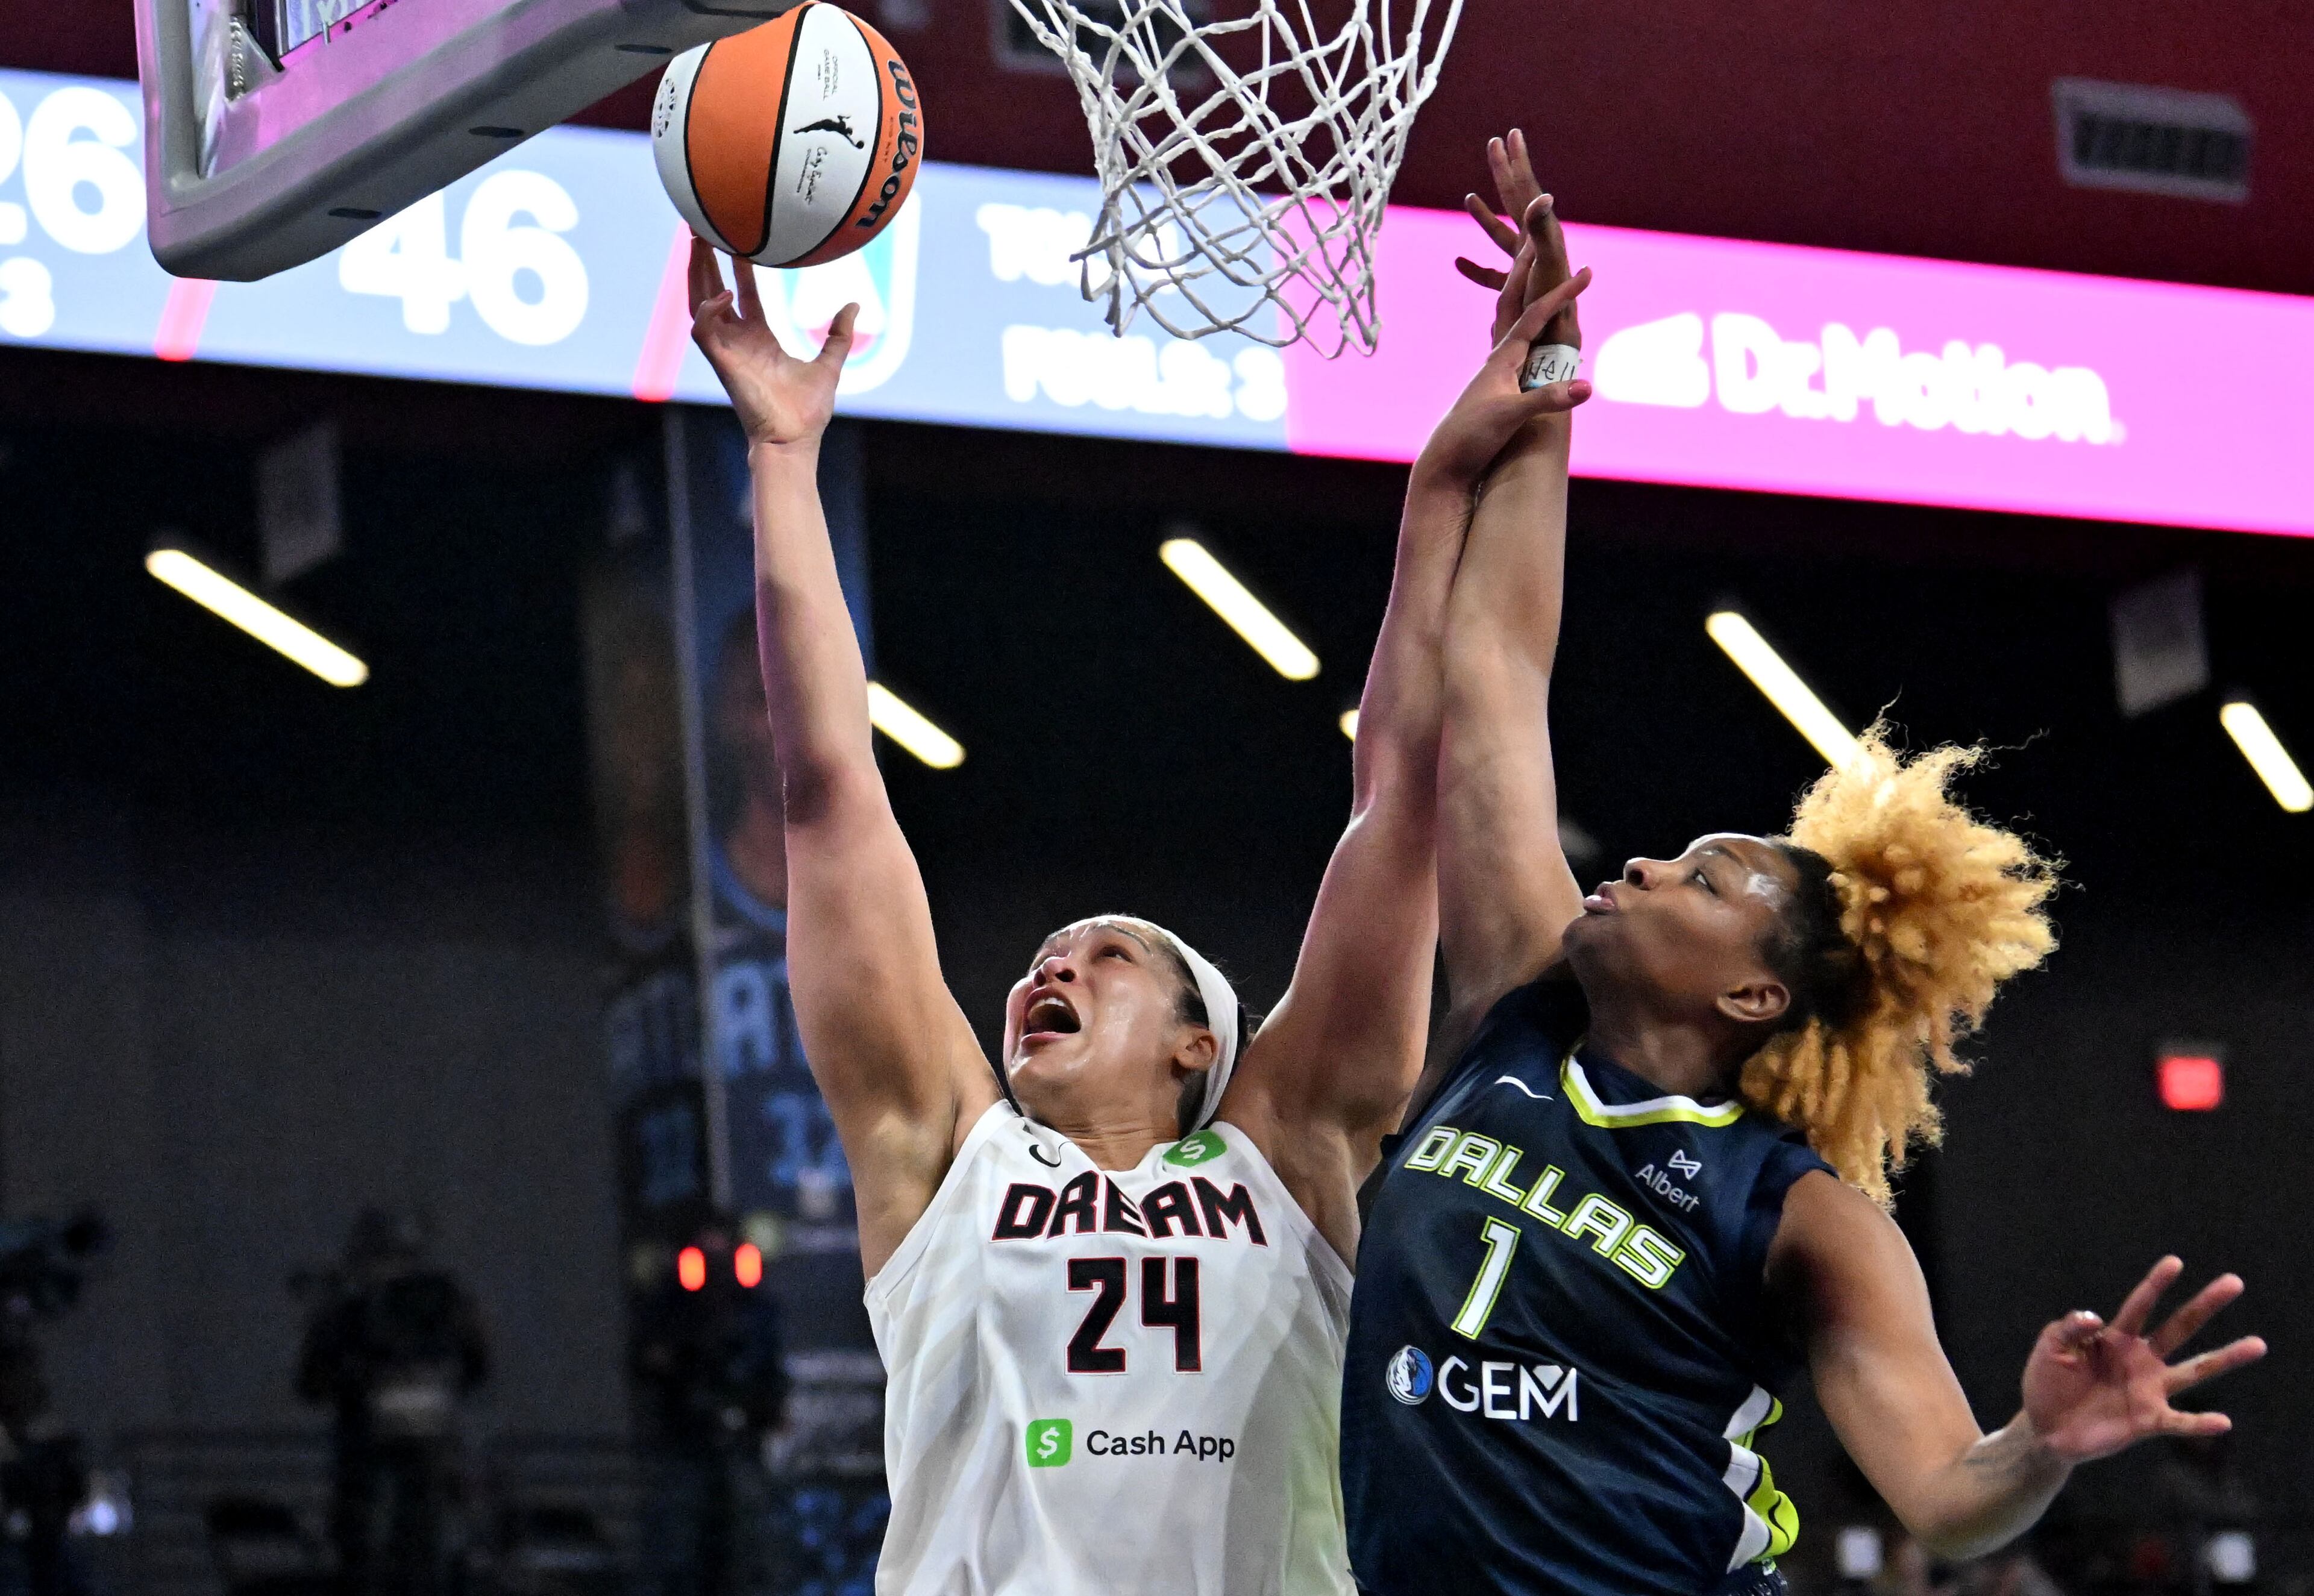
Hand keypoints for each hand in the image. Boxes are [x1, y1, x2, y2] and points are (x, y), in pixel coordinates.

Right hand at [686, 235, 857, 450]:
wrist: (795, 440)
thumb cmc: (807, 412)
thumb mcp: (830, 364)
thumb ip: (839, 335)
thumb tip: (855, 306)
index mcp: (758, 339)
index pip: (742, 293)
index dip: (739, 266)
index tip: (739, 238)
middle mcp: (738, 341)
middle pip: (712, 290)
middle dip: (705, 260)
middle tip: (702, 226)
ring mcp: (727, 350)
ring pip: (699, 302)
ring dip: (696, 273)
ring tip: (697, 241)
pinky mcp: (722, 363)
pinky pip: (703, 329)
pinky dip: (710, 310)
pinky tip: (723, 294)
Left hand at [1416, 268, 1592, 488]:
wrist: (1445, 462)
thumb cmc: (1472, 436)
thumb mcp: (1511, 416)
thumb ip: (1548, 399)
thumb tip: (1586, 387)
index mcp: (1503, 357)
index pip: (1536, 314)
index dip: (1562, 293)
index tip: (1586, 271)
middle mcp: (1498, 359)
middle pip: (1515, 306)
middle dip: (1529, 275)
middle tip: (1539, 242)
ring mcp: (1496, 373)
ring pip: (1515, 326)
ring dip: (1528, 299)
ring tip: (1537, 278)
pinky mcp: (1497, 390)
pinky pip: (1517, 349)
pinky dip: (1528, 333)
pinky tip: (1531, 337)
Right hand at [1457, 130, 1579, 348]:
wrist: (1557, 342)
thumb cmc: (1553, 303)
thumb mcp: (1545, 261)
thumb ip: (1542, 228)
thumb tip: (1542, 195)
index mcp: (1540, 233)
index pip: (1525, 188)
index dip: (1517, 162)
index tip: (1509, 134)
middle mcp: (1534, 244)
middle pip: (1515, 199)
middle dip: (1503, 171)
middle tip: (1495, 142)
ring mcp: (1524, 266)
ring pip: (1500, 233)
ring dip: (1484, 216)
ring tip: (1468, 196)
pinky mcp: (1515, 289)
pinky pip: (1491, 273)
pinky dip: (1475, 267)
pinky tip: (1458, 262)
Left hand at [2019, 1256, 2266, 1461]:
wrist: (2044, 1427)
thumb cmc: (2048, 1381)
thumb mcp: (2050, 1346)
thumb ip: (2069, 1327)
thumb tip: (2095, 1318)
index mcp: (2115, 1338)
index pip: (2140, 1305)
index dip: (2156, 1284)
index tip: (2175, 1262)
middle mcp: (2141, 1360)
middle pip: (2179, 1327)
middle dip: (2205, 1304)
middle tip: (2234, 1282)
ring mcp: (2149, 1389)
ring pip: (2195, 1370)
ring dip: (2226, 1357)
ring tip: (2257, 1344)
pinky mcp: (2148, 1420)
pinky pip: (2179, 1421)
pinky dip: (2200, 1422)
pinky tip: (2223, 1421)